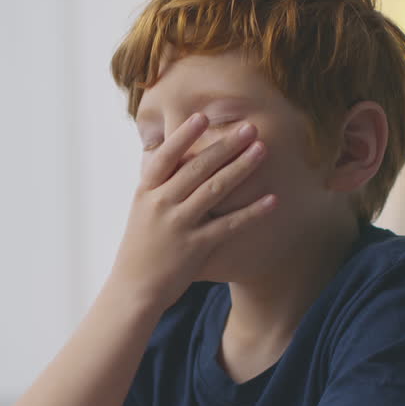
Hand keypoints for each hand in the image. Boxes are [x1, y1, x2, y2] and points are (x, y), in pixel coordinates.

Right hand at [107, 113, 275, 311]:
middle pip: (197, 168)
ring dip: (241, 168)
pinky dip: (251, 211)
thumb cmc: (140, 248)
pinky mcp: (195, 247)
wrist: (133, 289)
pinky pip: (229, 224)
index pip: (164, 157)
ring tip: (261, 150)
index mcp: (146, 192)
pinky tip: (271, 199)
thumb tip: (175, 157)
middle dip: (225, 145)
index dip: (183, 136)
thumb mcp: (141, 210)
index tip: (202, 116)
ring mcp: (179, 225)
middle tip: (249, 128)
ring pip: (214, 190)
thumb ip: (159, 185)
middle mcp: (161, 204)